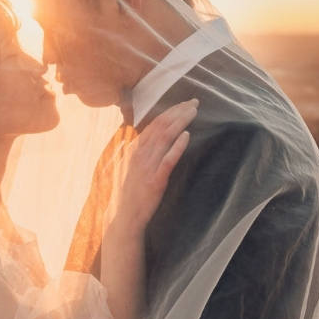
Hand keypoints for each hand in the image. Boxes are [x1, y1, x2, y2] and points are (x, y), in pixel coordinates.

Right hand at [111, 98, 197, 241]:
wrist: (125, 216)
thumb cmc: (131, 192)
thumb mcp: (134, 167)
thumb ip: (144, 152)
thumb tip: (156, 140)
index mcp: (136, 149)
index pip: (155, 124)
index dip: (170, 112)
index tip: (184, 104)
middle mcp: (140, 154)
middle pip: (161, 126)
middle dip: (178, 112)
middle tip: (194, 102)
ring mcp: (147, 166)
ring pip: (165, 138)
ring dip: (180, 122)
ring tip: (193, 112)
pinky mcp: (155, 180)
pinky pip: (168, 160)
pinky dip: (177, 146)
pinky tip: (187, 136)